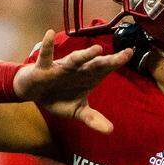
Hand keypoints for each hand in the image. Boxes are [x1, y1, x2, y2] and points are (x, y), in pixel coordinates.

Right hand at [12, 30, 132, 132]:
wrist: (33, 93)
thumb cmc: (58, 97)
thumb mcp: (76, 111)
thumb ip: (92, 118)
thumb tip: (110, 130)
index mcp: (87, 77)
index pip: (105, 68)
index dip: (117, 62)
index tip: (130, 53)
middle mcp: (77, 69)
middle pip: (95, 64)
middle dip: (108, 60)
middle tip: (124, 55)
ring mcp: (61, 68)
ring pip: (74, 59)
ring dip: (85, 55)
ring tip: (96, 49)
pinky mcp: (44, 68)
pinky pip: (46, 56)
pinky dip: (47, 46)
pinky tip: (49, 34)